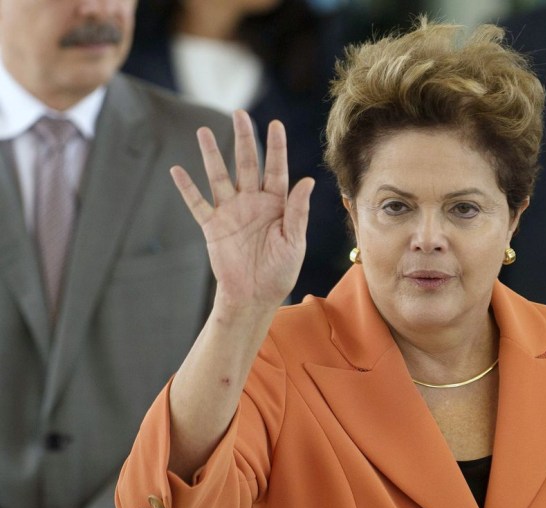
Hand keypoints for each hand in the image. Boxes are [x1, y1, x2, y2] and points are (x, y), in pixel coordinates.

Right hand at [172, 110, 313, 311]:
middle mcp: (252, 202)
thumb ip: (297, 211)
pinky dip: (187, 189)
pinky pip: (197, 204)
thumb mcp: (294, 241)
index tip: (276, 124)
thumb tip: (307, 180)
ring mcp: (231, 212)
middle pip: (247, 164)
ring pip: (219, 177)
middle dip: (243, 139)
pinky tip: (178, 170)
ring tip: (203, 131)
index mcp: (276, 204)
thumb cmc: (280, 271)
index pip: (276, 169)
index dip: (276, 147)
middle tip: (238, 113)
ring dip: (211, 155)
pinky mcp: (212, 226)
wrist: (254, 296)